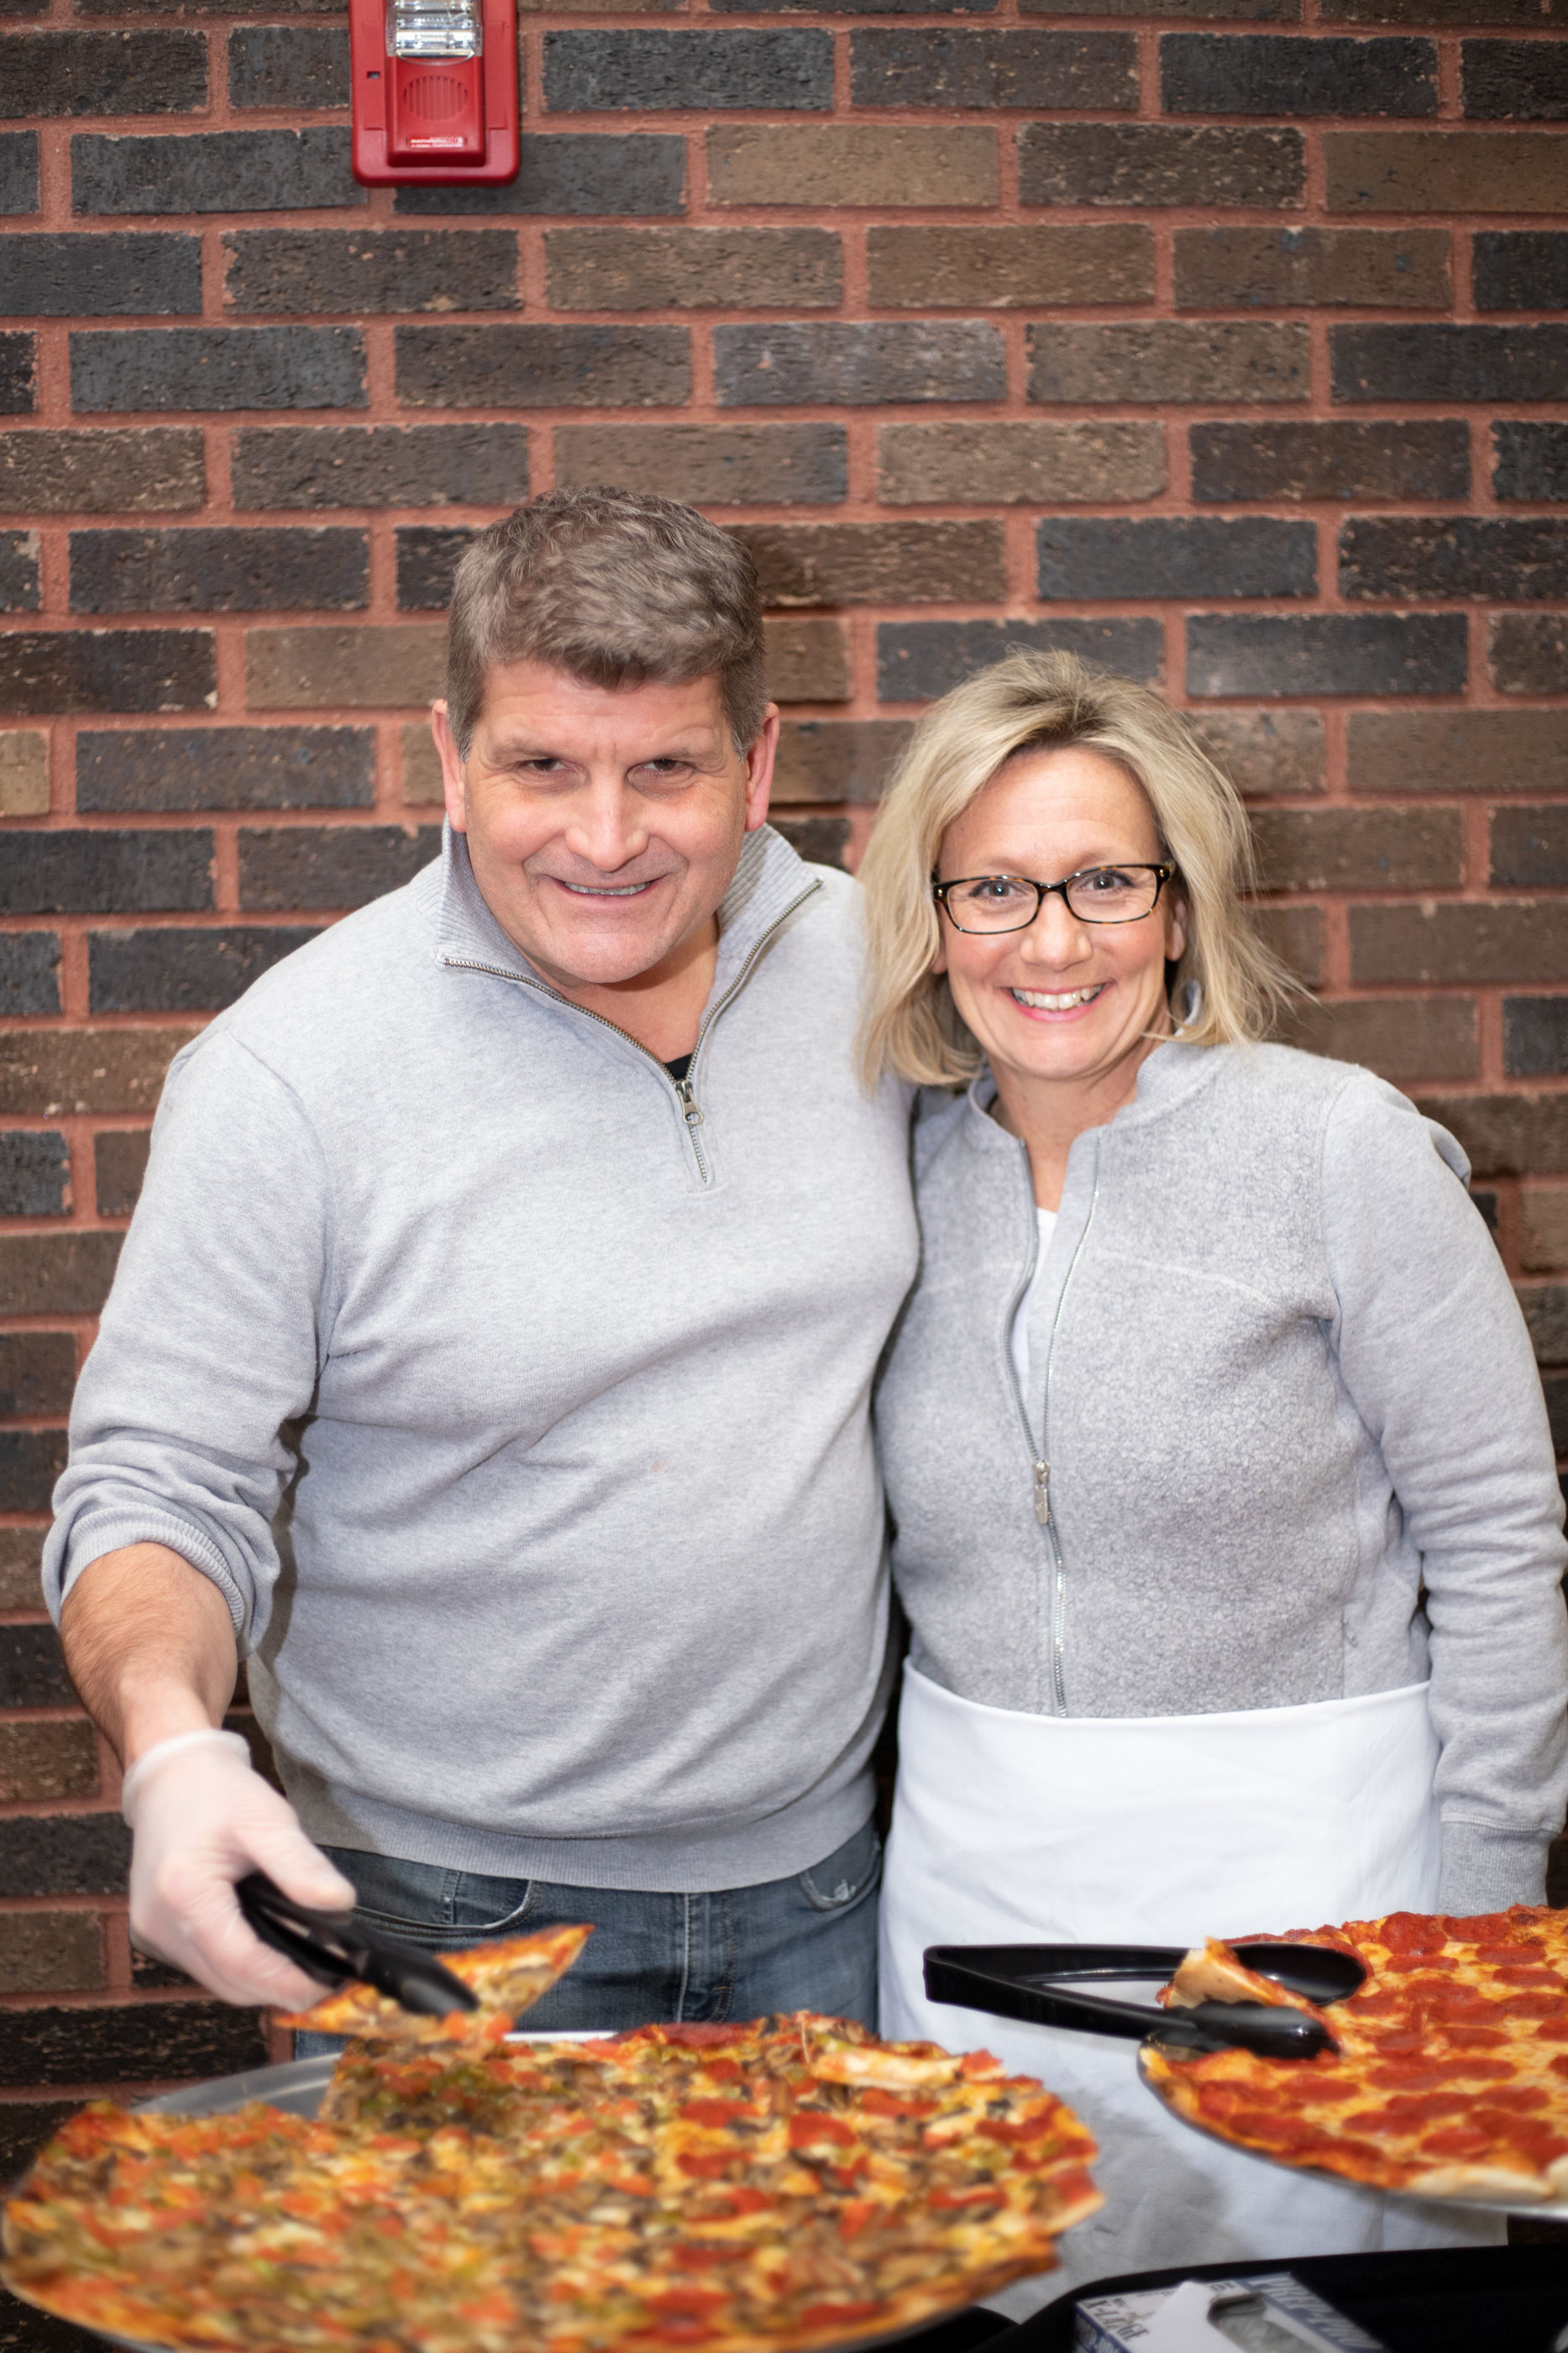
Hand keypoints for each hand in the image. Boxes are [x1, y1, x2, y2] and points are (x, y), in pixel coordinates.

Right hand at [125, 1731, 356, 2008]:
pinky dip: (236, 1964)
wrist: (171, 1778)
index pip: (239, 1962)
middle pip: (227, 1982)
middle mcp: (158, 1923)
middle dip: (277, 1987)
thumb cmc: (217, 1793)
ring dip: (257, 1980)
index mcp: (184, 1892)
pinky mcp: (154, 1934)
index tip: (325, 1987)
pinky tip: (267, 1948)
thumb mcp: (268, 1818)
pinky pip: (203, 1965)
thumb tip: (339, 1904)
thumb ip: (301, 1865)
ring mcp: (151, 1933)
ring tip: (304, 1964)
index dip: (284, 1981)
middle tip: (326, 1977)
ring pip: (215, 1979)